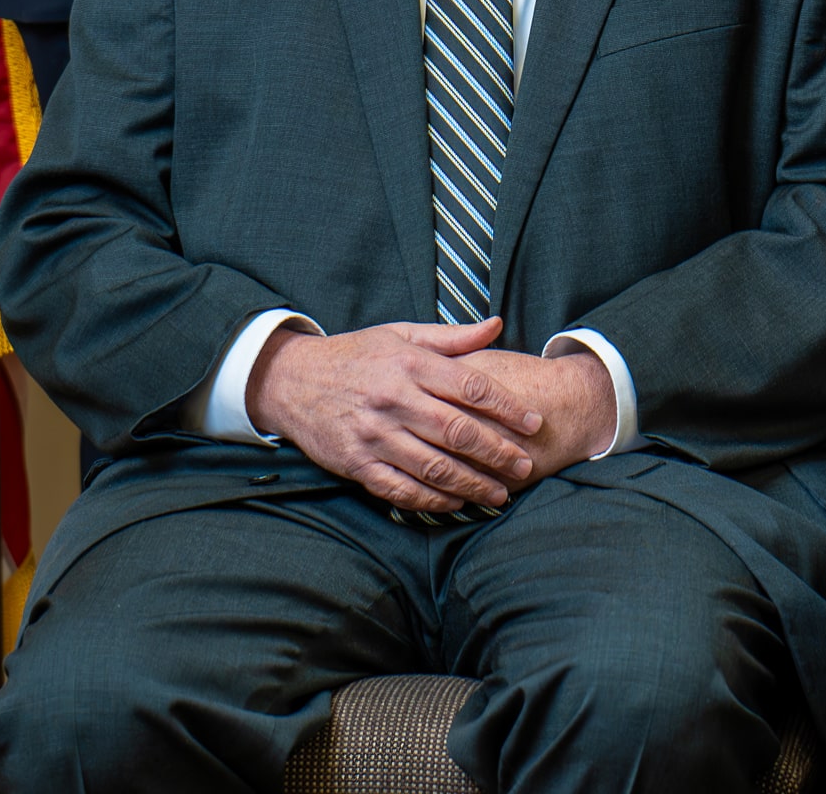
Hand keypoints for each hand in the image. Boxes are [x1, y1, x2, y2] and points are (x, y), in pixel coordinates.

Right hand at [247, 316, 595, 515]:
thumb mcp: (401, 334)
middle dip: (497, 451)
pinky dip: (431, 500)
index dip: (506, 407)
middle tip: (526, 464)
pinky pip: (400, 489)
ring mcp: (374, 435)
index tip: (533, 423)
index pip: (470, 387)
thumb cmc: (357, 354)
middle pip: (457, 431)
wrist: (293, 380)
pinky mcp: (356, 464)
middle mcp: (394, 400)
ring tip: (500, 492)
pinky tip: (456, 502)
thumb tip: (496, 324)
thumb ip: (451, 337)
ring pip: (433, 466)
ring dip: (471, 483)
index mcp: (410, 364)